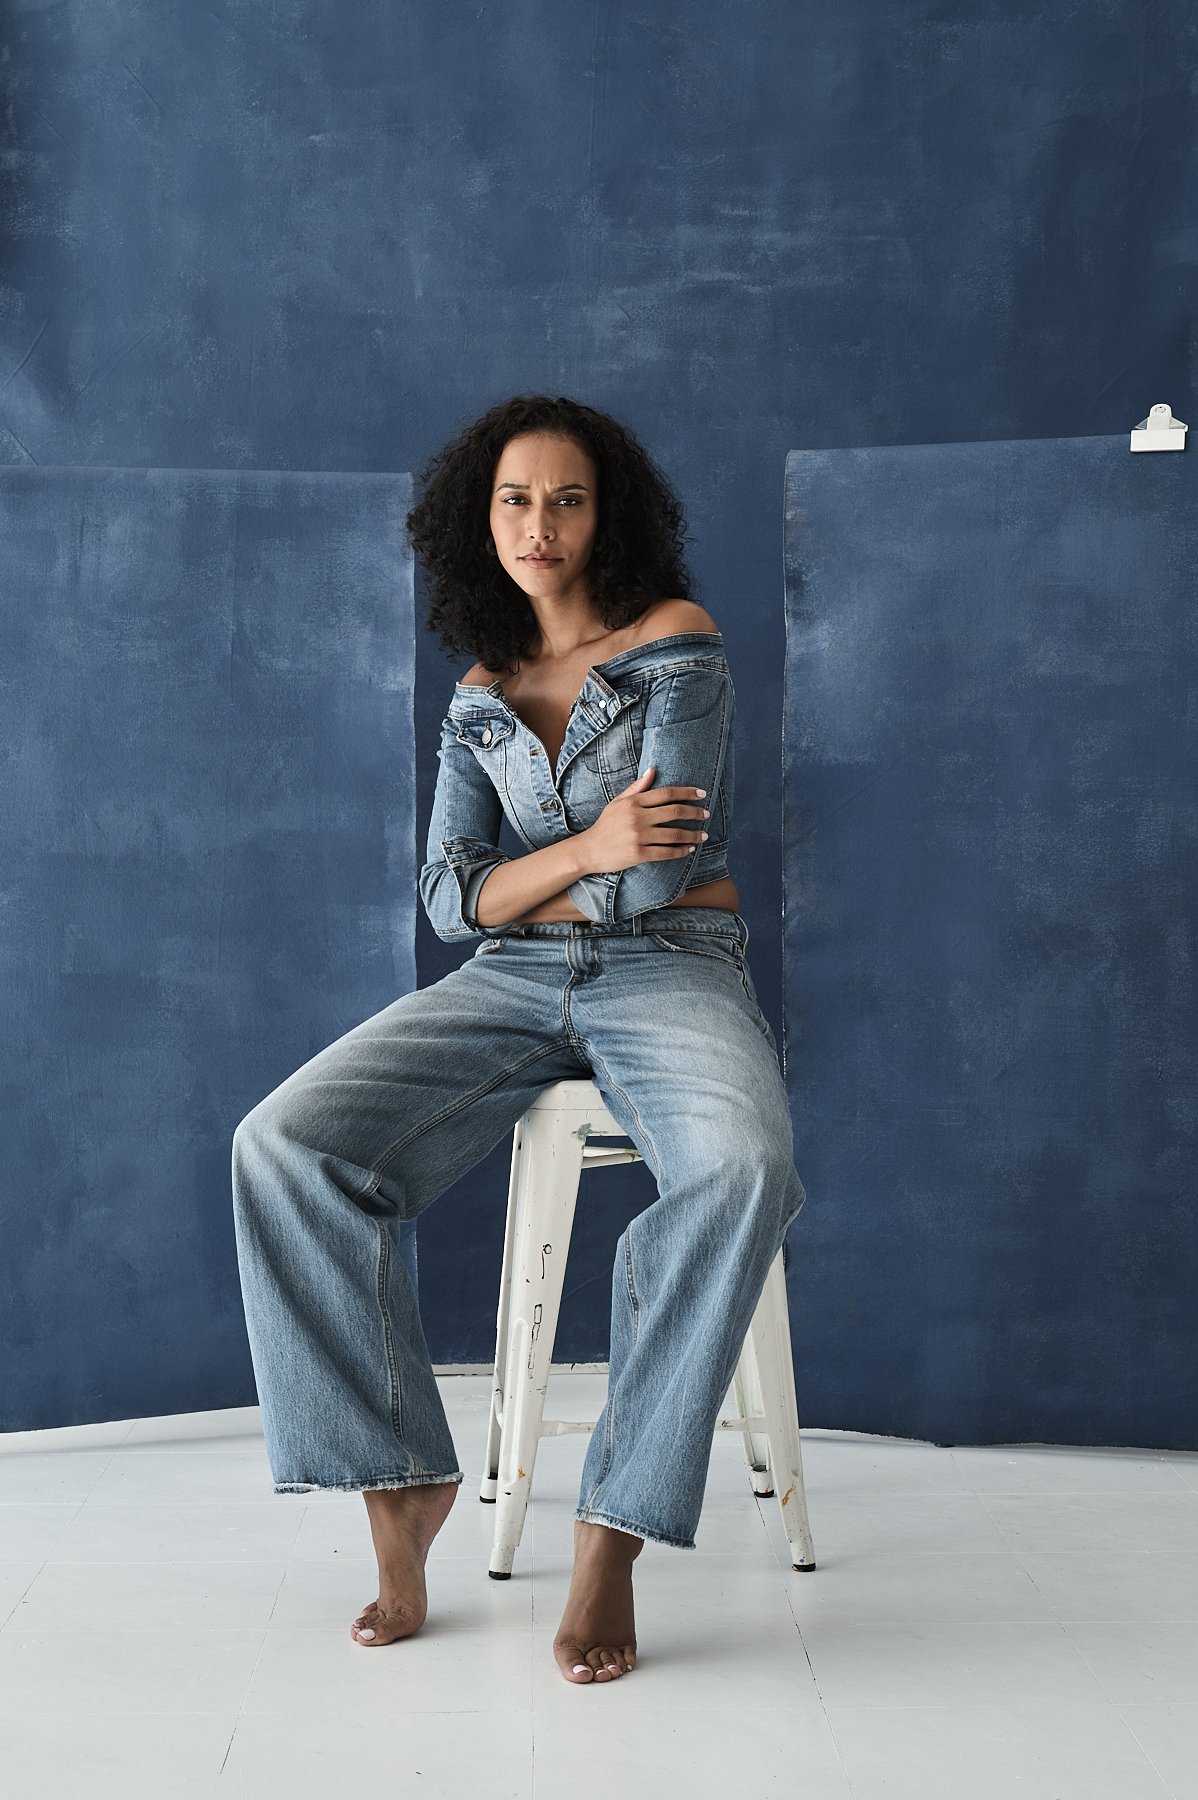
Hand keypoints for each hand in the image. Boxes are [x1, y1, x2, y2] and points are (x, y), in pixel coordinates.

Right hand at [575, 766, 709, 875]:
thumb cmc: (605, 825)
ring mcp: (637, 836)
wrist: (588, 850)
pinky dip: (680, 851)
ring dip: (692, 835)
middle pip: (674, 811)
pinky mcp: (638, 854)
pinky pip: (665, 852)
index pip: (666, 793)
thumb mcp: (618, 802)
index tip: (702, 794)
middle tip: (707, 814)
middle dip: (695, 813)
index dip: (686, 793)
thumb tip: (652, 770)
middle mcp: (637, 817)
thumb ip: (636, 787)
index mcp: (633, 802)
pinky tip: (689, 849)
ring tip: (704, 836)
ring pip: (673, 834)